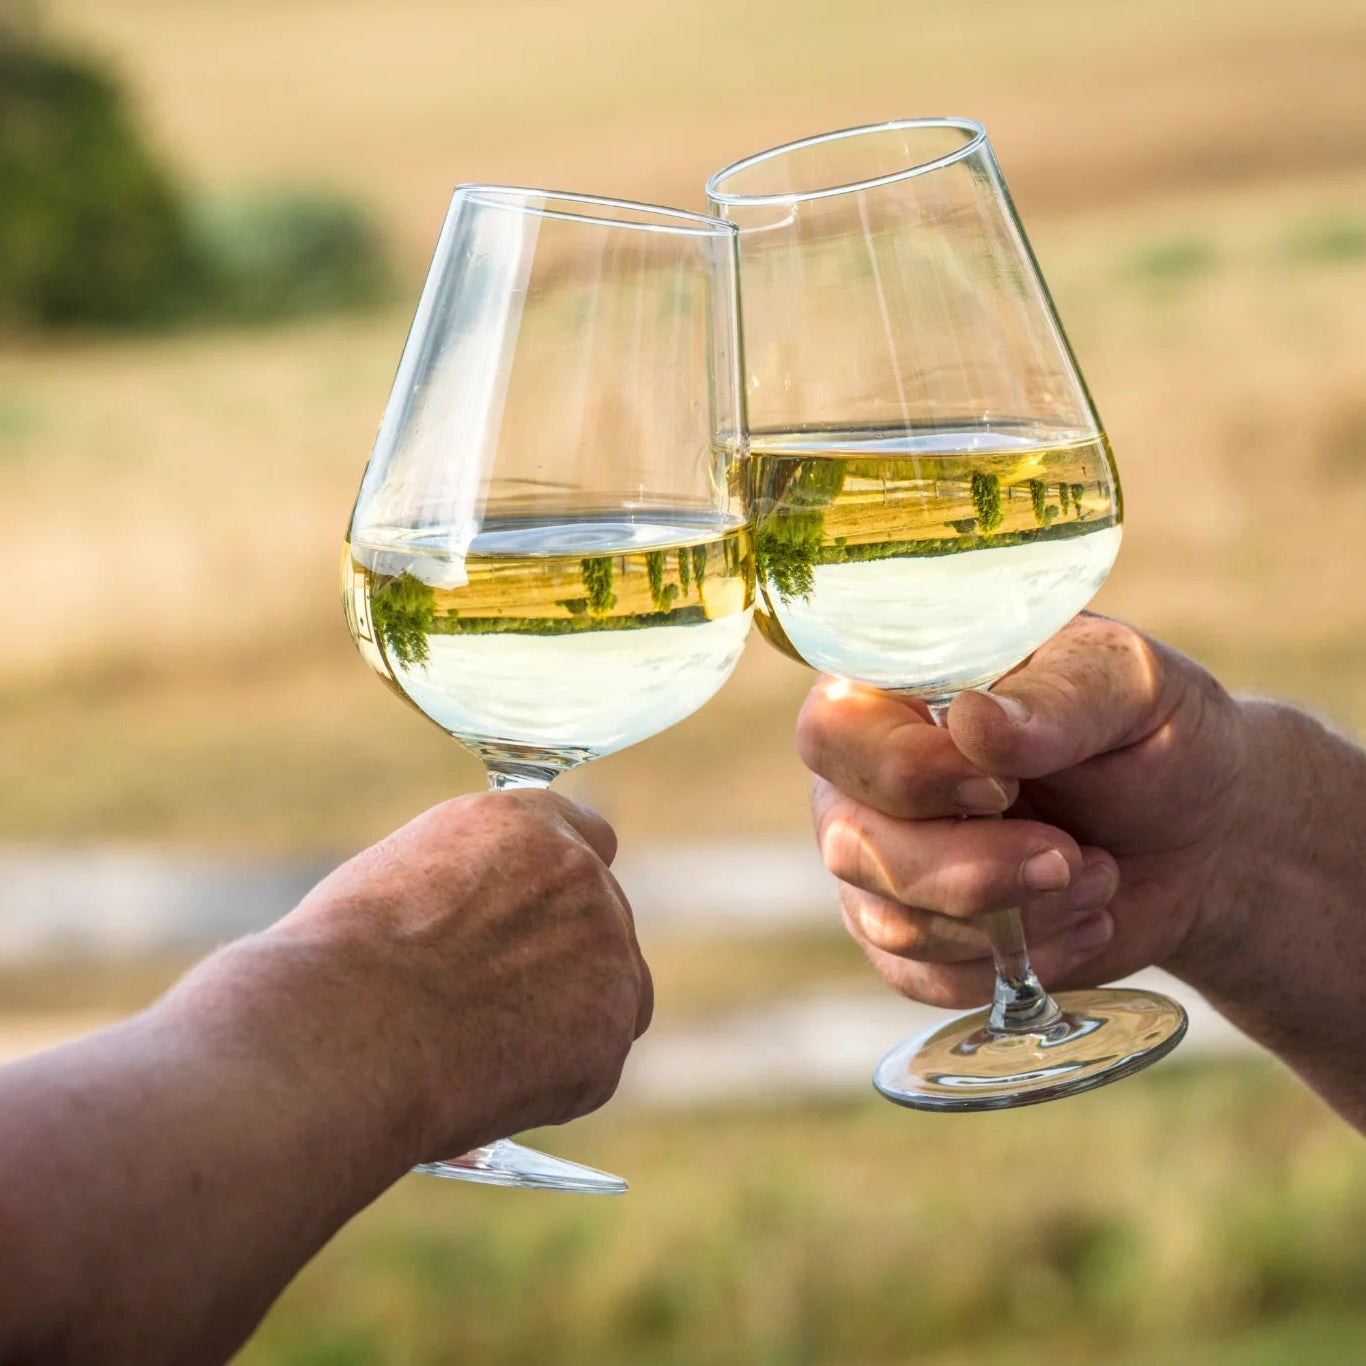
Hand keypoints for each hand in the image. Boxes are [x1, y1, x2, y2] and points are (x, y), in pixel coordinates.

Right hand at [271, 790, 651, 1159]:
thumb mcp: (404, 877)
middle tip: (493, 1006)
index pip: (589, 837)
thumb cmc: (341, 961)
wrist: (342, 1033)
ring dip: (570, 1020)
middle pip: (604, 922)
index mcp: (527, 823)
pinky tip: (487, 1082)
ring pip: (616, 994)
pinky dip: (554, 1082)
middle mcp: (583, 876)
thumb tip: (490, 920)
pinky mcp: (609, 1035)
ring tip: (481, 1048)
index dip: (562, 887)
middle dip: (563, 961)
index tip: (543, 919)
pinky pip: (594, 1063)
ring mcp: (608, 955)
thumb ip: (474, 885)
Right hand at [797, 613, 1249, 1008]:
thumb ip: (1057, 700)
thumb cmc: (1155, 735)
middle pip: (850, 841)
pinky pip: (921, 978)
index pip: (835, 732)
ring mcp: (877, 859)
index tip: (1003, 787)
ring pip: (890, 919)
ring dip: (1009, 917)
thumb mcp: (1131, 689)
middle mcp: (862, 776)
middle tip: (1069, 857)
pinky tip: (1080, 925)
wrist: (1203, 837)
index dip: (905, 771)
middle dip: (968, 868)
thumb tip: (972, 721)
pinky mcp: (910, 935)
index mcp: (893, 686)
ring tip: (1095, 876)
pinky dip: (1014, 965)